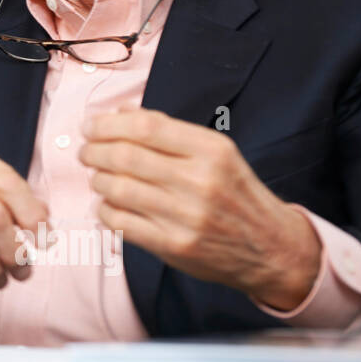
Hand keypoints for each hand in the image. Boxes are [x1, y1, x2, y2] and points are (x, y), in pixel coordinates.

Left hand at [79, 108, 321, 310]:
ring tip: (97, 177)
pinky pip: (122, 223)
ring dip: (97, 180)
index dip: (108, 124)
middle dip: (94, 151)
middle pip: (125, 156)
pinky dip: (105, 210)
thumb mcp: (216, 153)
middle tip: (86, 152)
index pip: (146, 127)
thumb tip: (120, 113)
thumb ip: (169, 132)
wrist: (273, 248)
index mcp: (211, 150)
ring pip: (118, 189)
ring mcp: (187, 216)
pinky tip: (107, 204)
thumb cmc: (236, 194)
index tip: (90, 126)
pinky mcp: (175, 246)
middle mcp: (200, 181)